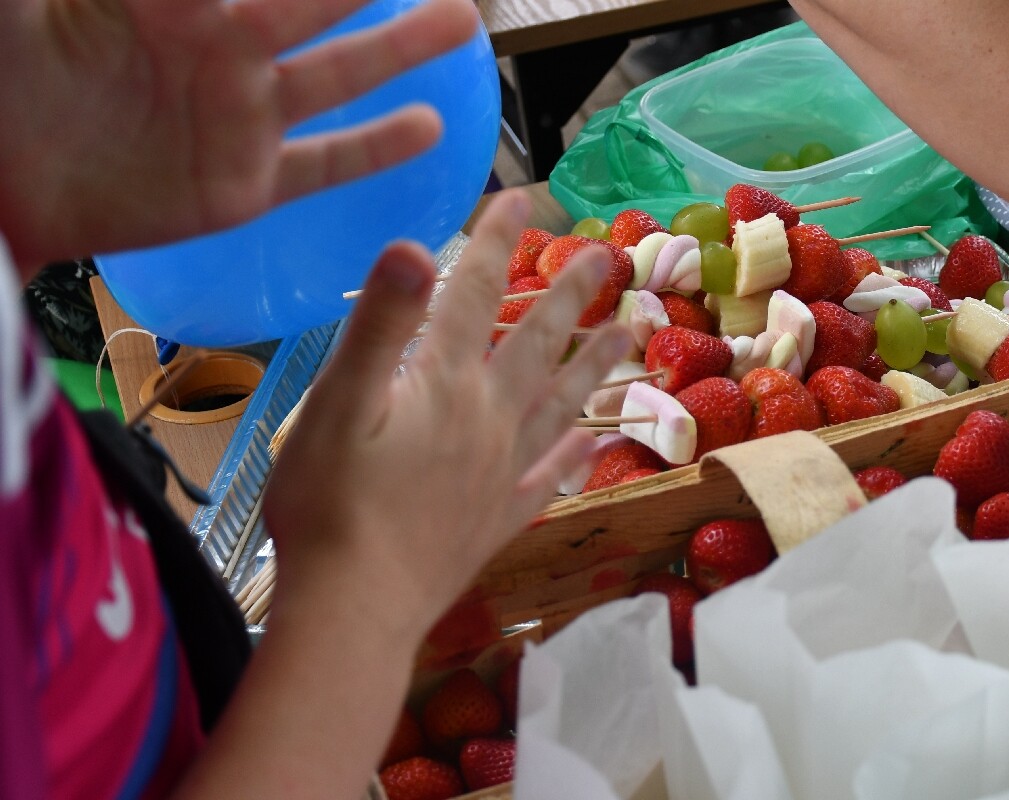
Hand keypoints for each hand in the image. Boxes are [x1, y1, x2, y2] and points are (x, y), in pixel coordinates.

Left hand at [0, 0, 478, 267]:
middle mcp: (221, 51)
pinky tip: (427, 127)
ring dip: (401, 48)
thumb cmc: (1, 84)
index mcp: (172, 1)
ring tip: (459, 21)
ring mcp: (240, 119)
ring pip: (341, 73)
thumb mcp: (29, 6)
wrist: (1, 189)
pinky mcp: (246, 185)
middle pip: (317, 3)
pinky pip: (325, 163)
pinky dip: (376, 147)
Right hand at [263, 190, 632, 636]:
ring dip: (597, 365)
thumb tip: (415, 246)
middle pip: (537, 343)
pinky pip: (550, 478)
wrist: (358, 605)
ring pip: (561, 404)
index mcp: (445, 384)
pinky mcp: (499, 517)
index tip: (520, 197)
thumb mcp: (338, 403)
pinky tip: (598, 445)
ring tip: (632, 334)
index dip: (494, 242)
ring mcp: (501, 471)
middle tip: (609, 257)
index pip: (473, 295)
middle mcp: (487, 418)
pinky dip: (576, 457)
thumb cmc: (331, 503)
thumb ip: (380, 324)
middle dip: (569, 294)